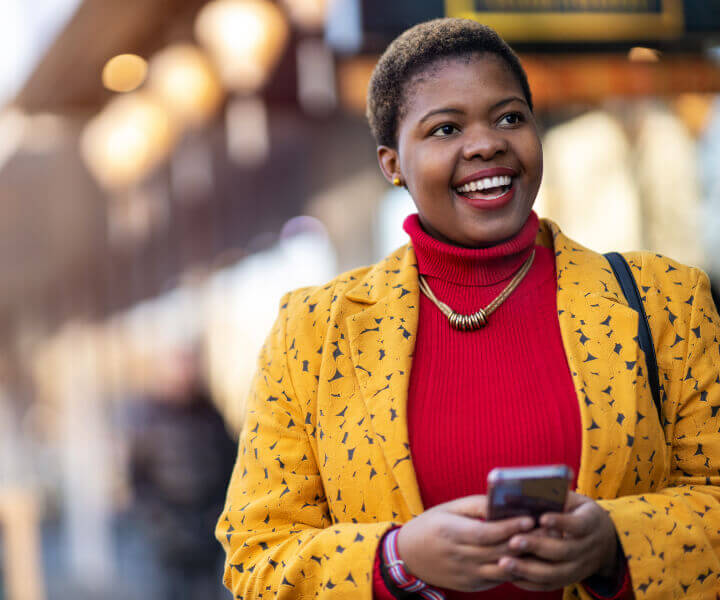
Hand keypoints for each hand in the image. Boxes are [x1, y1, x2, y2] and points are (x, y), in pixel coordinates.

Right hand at [396, 495, 534, 591]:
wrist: (408, 556)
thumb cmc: (430, 525)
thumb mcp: (448, 509)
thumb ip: (475, 505)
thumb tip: (503, 502)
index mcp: (451, 533)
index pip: (487, 533)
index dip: (510, 527)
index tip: (530, 518)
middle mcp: (459, 556)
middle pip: (499, 552)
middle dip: (525, 541)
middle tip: (547, 530)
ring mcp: (465, 575)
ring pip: (502, 569)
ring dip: (524, 559)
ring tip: (543, 546)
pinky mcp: (470, 586)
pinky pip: (497, 579)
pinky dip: (513, 570)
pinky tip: (527, 559)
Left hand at [497, 491, 618, 590]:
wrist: (606, 541)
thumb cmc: (579, 513)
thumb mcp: (576, 501)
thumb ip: (556, 497)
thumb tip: (526, 491)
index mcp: (591, 523)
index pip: (578, 524)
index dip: (561, 522)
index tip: (542, 518)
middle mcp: (588, 548)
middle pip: (563, 551)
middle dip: (536, 547)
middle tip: (513, 542)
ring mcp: (580, 567)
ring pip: (555, 573)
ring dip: (528, 569)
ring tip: (504, 562)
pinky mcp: (570, 579)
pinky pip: (550, 585)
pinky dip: (530, 583)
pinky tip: (511, 575)